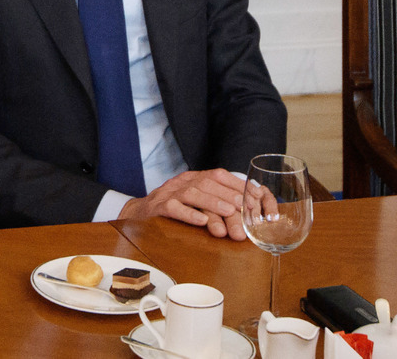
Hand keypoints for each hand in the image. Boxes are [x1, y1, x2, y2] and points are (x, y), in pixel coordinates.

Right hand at [118, 168, 248, 239]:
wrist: (140, 214)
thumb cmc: (174, 210)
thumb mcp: (196, 202)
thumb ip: (217, 204)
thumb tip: (248, 213)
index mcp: (192, 178)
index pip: (217, 175)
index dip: (238, 185)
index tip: (256, 197)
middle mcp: (181, 182)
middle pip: (206, 183)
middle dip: (228, 194)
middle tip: (245, 207)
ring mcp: (168, 194)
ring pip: (191, 193)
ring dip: (212, 202)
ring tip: (228, 211)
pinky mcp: (157, 208)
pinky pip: (173, 207)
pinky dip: (188, 214)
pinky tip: (201, 221)